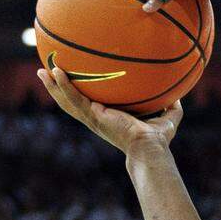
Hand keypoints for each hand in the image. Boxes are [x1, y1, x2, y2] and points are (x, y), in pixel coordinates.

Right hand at [37, 63, 182, 154]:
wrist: (150, 148)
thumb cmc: (156, 139)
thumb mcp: (166, 118)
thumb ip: (171, 107)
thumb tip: (179, 97)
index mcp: (107, 117)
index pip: (89, 103)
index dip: (79, 93)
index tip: (73, 81)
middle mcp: (96, 118)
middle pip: (71, 101)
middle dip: (57, 89)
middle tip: (45, 72)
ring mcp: (93, 118)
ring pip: (67, 101)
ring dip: (53, 87)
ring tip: (41, 70)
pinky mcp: (93, 117)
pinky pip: (75, 99)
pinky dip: (65, 86)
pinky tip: (56, 72)